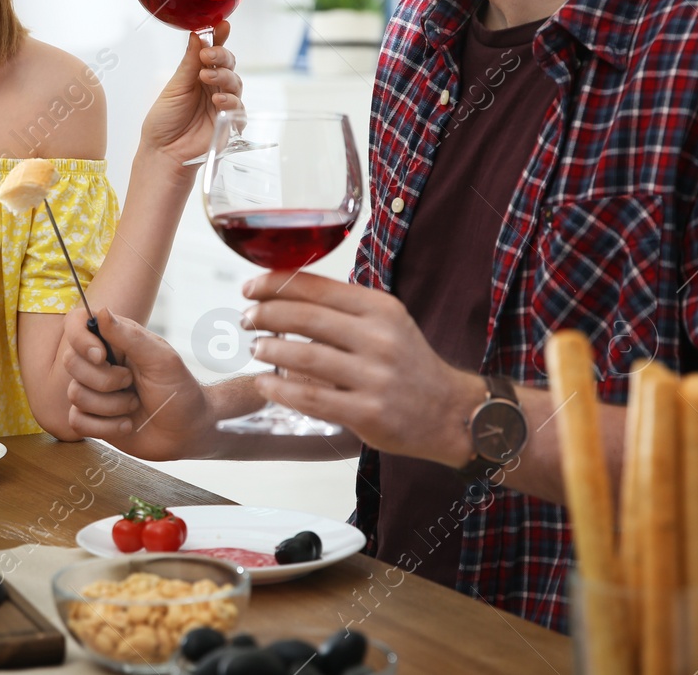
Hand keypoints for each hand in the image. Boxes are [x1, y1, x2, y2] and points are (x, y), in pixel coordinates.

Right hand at [63, 306, 211, 460]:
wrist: (188, 432)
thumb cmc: (180, 390)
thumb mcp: (161, 359)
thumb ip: (130, 336)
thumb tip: (102, 311)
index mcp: (114, 340)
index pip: (77, 324)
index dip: (80, 340)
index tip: (101, 356)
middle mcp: (99, 363)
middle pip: (71, 363)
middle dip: (105, 381)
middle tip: (131, 383)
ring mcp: (94, 392)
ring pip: (75, 395)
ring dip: (110, 406)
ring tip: (134, 406)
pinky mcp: (92, 419)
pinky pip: (77, 422)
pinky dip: (105, 427)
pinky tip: (126, 424)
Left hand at [139, 22, 243, 165]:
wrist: (163, 152)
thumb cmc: (164, 121)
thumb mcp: (175, 87)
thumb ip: (189, 63)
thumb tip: (197, 36)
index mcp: (198, 75)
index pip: (213, 52)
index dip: (219, 38)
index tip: (222, 26)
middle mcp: (213, 86)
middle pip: (228, 64)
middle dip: (222, 56)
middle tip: (209, 56)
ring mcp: (222, 103)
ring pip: (236, 82)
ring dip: (224, 76)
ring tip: (207, 78)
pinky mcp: (229, 123)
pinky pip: (239, 108)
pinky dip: (230, 101)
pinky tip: (218, 100)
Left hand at [242, 271, 484, 465]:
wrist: (451, 412)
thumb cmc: (409, 363)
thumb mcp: (387, 322)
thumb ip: (344, 307)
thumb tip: (284, 291)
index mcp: (380, 309)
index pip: (316, 287)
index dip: (274, 284)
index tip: (250, 287)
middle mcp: (379, 339)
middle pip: (305, 317)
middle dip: (265, 314)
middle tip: (246, 318)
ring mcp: (375, 377)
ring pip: (304, 357)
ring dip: (269, 350)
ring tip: (254, 348)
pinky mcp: (369, 413)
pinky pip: (312, 398)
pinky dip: (280, 390)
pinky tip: (264, 384)